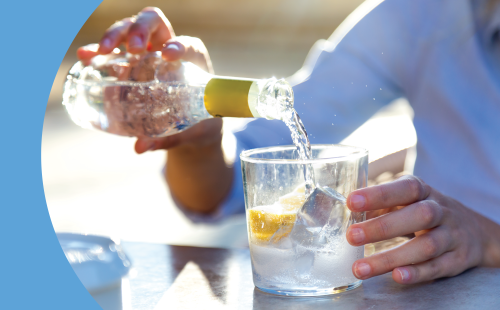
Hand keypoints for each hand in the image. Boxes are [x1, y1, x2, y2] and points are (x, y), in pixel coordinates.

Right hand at [76, 7, 218, 152]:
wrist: (192, 123)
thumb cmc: (198, 122)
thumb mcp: (190, 130)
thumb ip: (169, 137)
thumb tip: (140, 147)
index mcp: (193, 60)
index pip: (187, 44)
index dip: (179, 45)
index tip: (169, 55)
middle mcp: (169, 48)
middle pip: (154, 24)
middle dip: (141, 31)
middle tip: (134, 50)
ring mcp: (148, 52)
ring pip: (130, 29)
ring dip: (116, 35)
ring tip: (103, 50)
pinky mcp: (130, 61)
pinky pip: (114, 51)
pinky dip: (98, 50)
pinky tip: (85, 55)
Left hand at [346, 175, 499, 283]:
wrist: (475, 231)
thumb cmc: (425, 212)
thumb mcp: (406, 202)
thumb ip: (379, 206)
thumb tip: (347, 214)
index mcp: (423, 192)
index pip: (405, 188)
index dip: (379, 194)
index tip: (351, 201)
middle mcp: (441, 211)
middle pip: (418, 216)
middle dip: (382, 227)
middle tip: (351, 236)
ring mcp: (451, 236)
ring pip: (426, 246)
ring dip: (390, 257)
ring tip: (361, 268)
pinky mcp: (457, 260)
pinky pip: (438, 267)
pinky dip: (417, 273)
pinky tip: (396, 276)